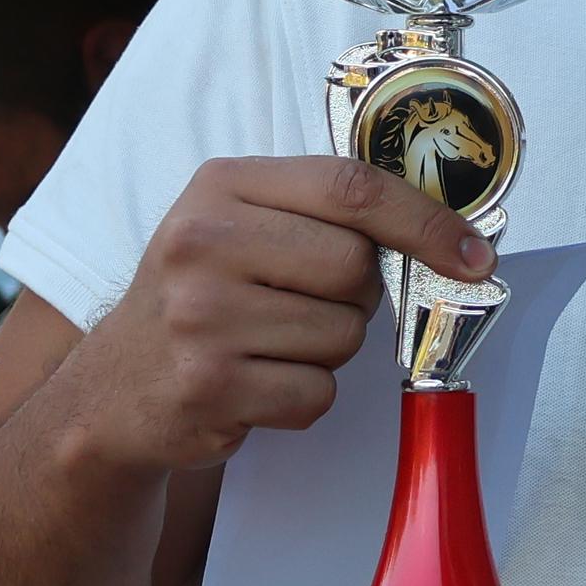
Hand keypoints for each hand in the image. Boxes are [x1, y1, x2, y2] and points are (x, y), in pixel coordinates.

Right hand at [49, 157, 488, 482]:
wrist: (111, 391)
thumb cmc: (198, 299)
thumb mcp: (236, 225)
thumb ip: (321, 214)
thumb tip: (446, 238)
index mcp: (220, 187)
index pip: (352, 189)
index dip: (426, 222)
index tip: (474, 254)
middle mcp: (202, 244)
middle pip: (355, 268)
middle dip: (354, 297)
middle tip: (303, 304)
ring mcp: (201, 319)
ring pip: (342, 337)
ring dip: (325, 351)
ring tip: (267, 345)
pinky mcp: (209, 389)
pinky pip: (315, 395)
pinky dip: (301, 398)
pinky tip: (254, 384)